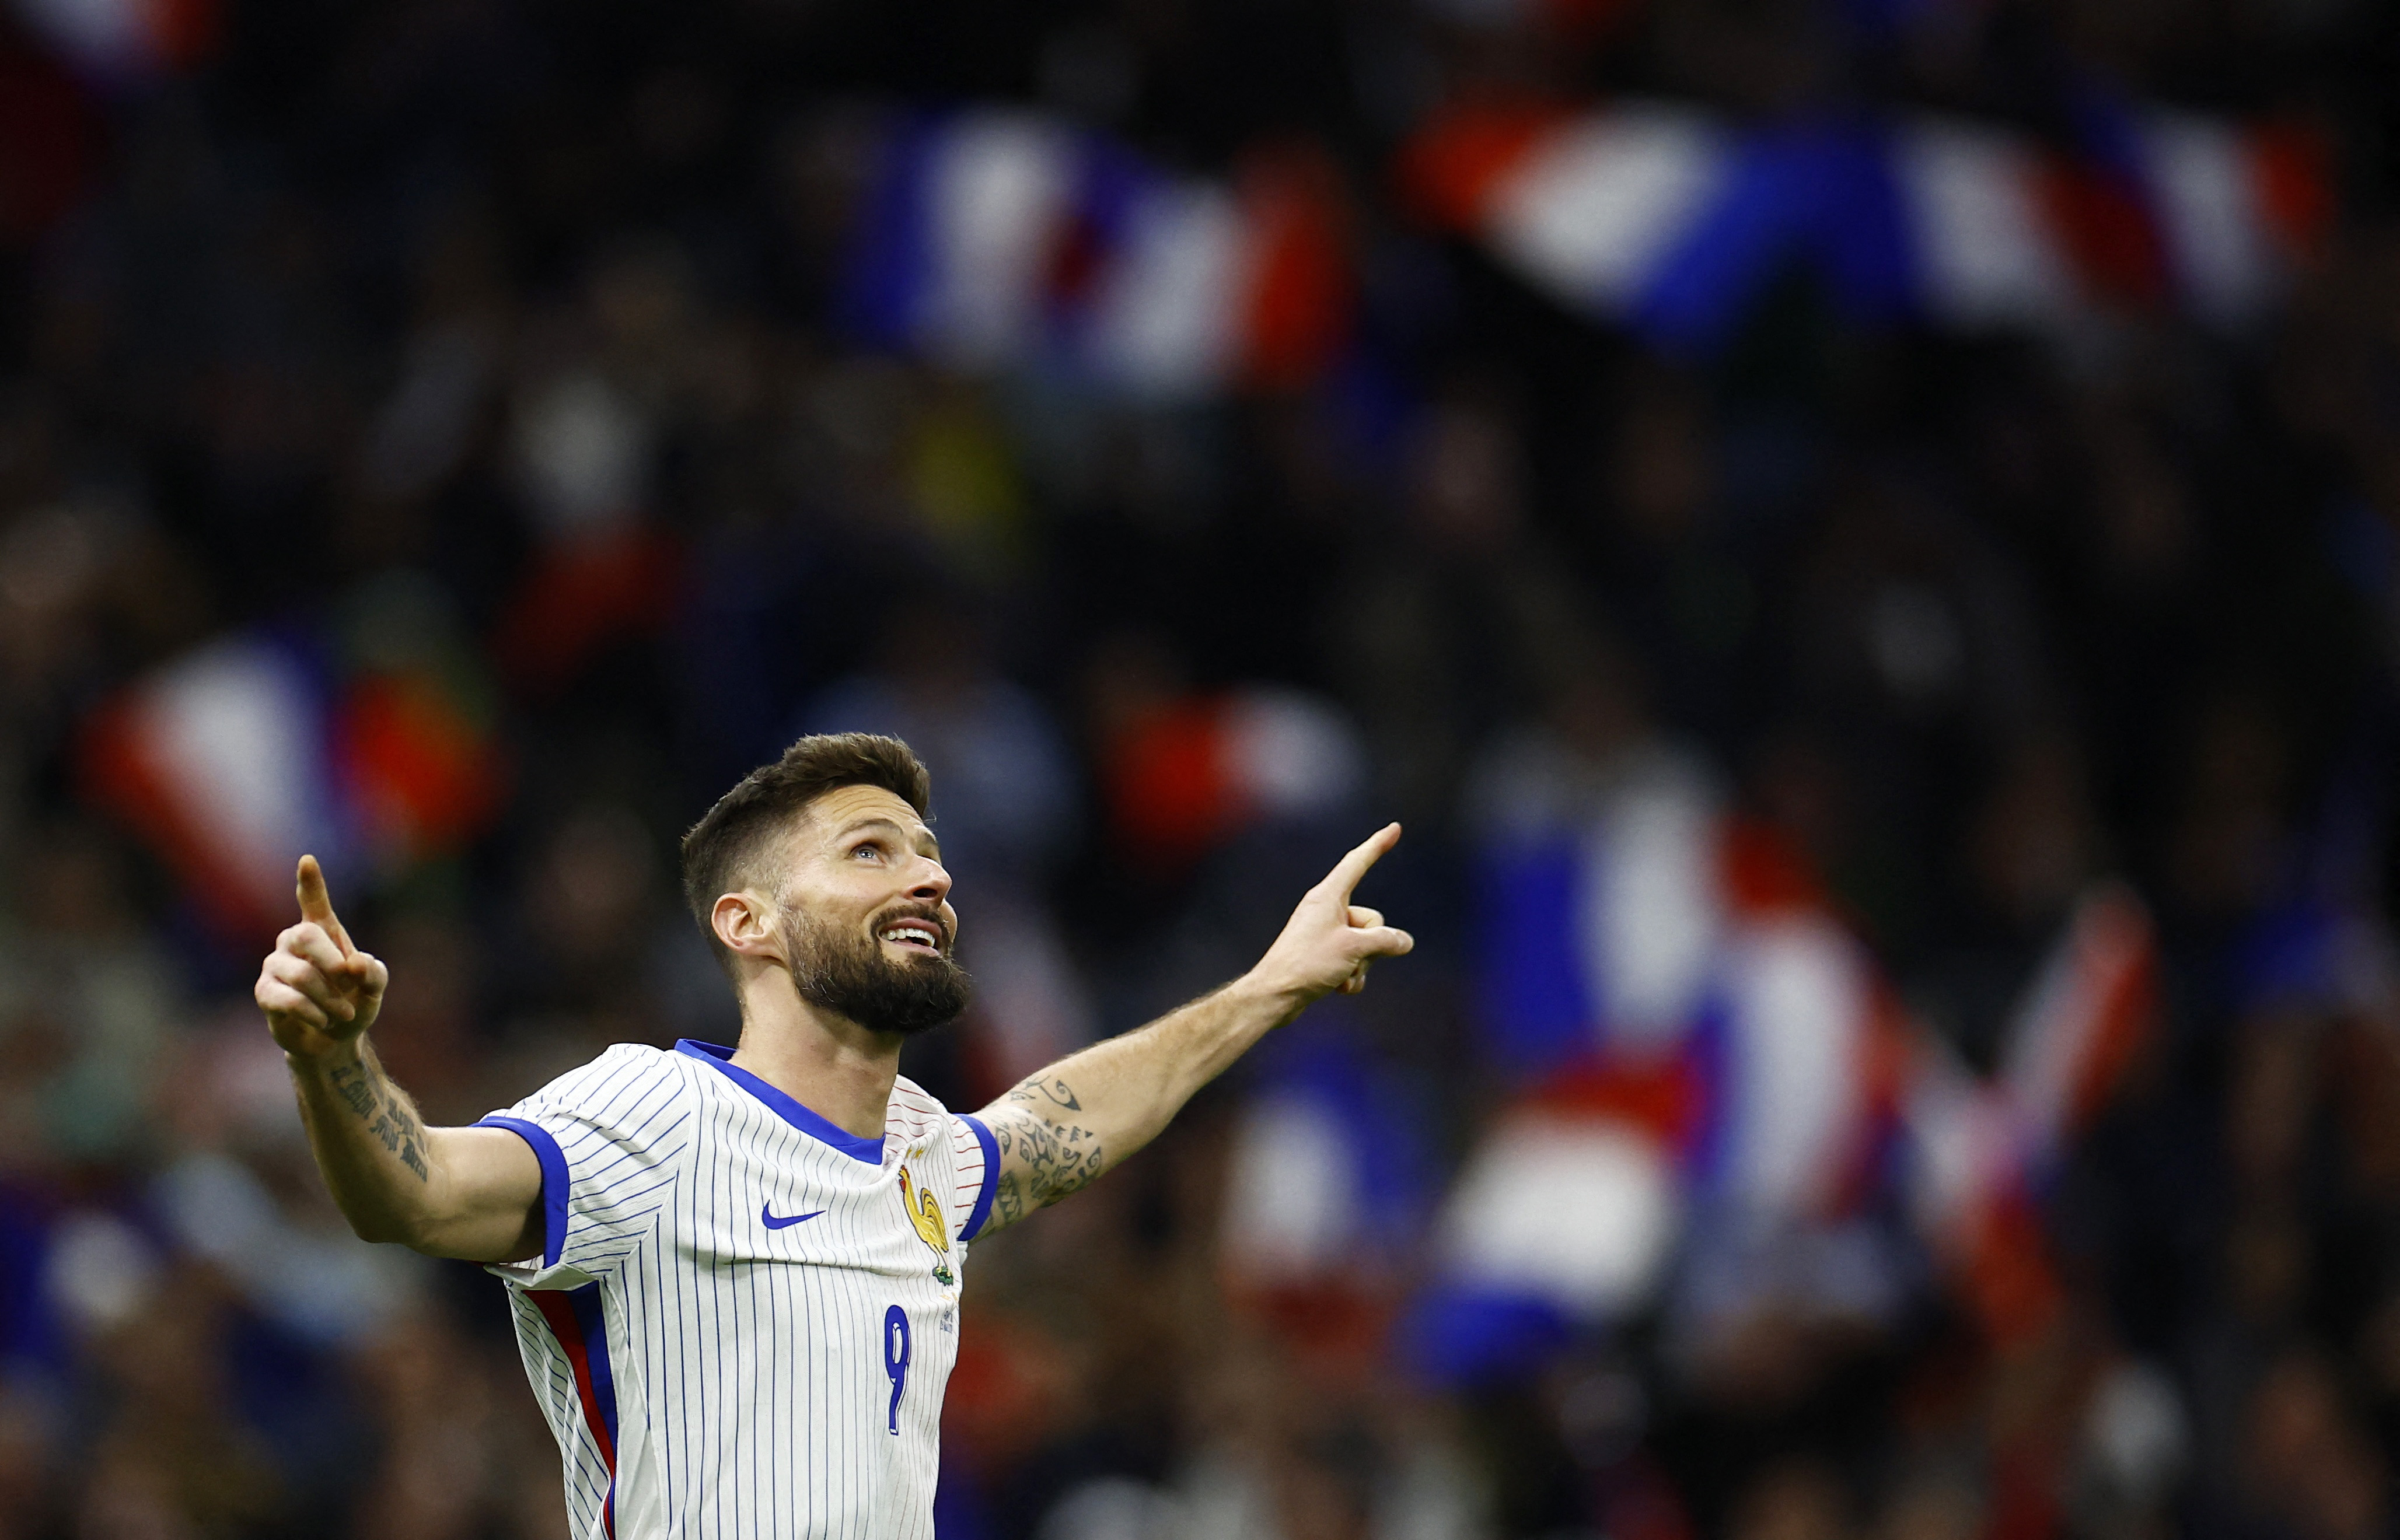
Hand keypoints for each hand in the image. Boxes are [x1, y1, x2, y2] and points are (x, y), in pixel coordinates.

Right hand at [255, 856, 388, 1059]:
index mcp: (323, 932)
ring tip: (343, 1012)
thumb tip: (355, 963)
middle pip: (305, 935)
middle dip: (331, 961)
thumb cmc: (354, 1003)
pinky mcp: (265, 993)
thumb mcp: (374, 988)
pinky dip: (314, 1012)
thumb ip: (374, 973)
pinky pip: (288, 999)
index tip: (308, 860)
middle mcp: (293, 942)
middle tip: (350, 983)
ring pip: (300, 975)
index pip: (313, 902)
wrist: (335, 1040)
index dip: (310, 882)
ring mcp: (275, 966)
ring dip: (329, 998)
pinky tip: (324, 1020)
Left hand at [1249, 823, 1414, 1006]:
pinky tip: (1336, 986)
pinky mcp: (1323, 955)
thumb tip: (1404, 942)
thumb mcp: (1355, 949)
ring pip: (1365, 945)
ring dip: (1360, 966)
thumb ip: (1385, 941)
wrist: (1274, 995)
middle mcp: (1326, 910)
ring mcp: (1325, 933)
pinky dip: (1351, 976)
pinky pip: (1353, 962)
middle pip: (1371, 919)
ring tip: (1337, 975)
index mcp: (1328, 897)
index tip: (1394, 828)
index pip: (1357, 863)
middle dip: (1370, 946)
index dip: (1378, 845)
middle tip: (1349, 958)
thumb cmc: (1307, 965)